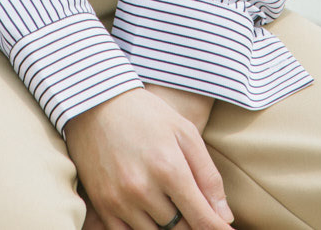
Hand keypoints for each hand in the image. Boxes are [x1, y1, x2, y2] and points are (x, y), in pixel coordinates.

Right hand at [65, 88, 232, 229]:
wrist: (96, 102)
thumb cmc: (147, 114)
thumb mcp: (185, 133)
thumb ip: (208, 176)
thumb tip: (224, 217)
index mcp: (169, 168)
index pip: (202, 220)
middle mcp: (143, 189)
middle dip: (192, 226)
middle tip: (194, 212)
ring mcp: (120, 200)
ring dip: (168, 228)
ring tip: (172, 209)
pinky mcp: (102, 205)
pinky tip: (151, 219)